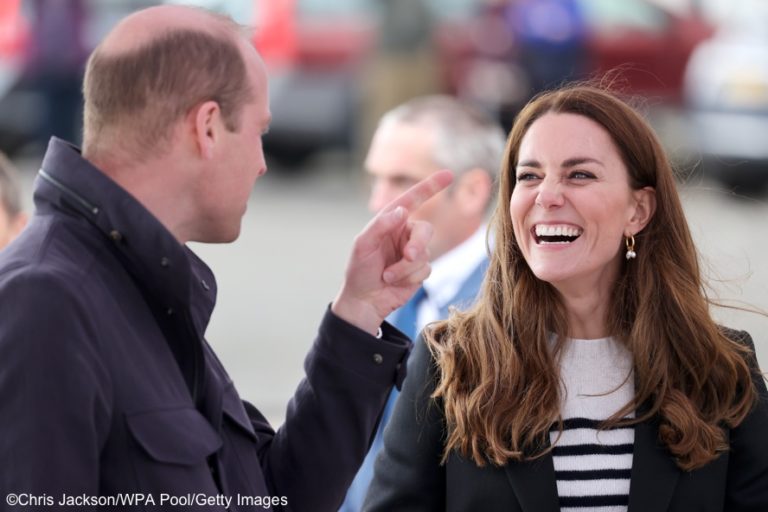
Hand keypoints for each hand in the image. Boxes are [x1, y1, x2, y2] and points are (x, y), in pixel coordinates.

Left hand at [331, 170, 452, 334]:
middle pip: (425, 230)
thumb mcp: (363, 245)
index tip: (449, 174)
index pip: (412, 200)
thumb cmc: (359, 270)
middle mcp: (404, 234)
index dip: (431, 186)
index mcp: (391, 222)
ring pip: (424, 254)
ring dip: (405, 268)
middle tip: (408, 256)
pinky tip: (394, 282)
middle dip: (418, 244)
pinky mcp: (419, 271)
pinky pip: (424, 270)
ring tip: (387, 276)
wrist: (364, 301)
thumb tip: (402, 210)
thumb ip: (381, 225)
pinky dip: (409, 277)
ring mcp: (414, 253)